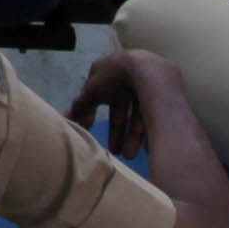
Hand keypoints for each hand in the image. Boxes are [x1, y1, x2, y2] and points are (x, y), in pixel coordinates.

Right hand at [72, 48, 201, 172]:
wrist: (150, 72)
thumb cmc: (116, 78)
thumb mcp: (93, 91)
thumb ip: (81, 104)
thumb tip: (66, 118)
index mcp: (110, 73)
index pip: (99, 96)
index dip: (93, 114)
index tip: (90, 130)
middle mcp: (128, 79)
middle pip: (121, 110)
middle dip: (118, 132)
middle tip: (116, 152)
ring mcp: (147, 86)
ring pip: (137, 116)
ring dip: (132, 137)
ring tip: (130, 155)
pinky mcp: (163, 95)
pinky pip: (153, 117)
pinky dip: (149, 132)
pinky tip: (146, 148)